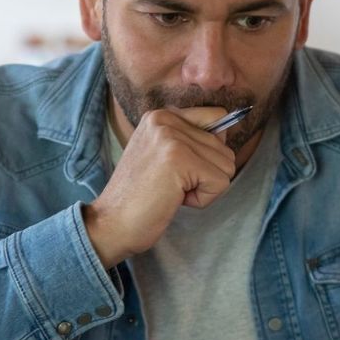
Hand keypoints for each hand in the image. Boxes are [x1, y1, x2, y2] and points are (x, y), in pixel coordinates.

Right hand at [82, 106, 234, 266]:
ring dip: (204, 188)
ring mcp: (171, 137)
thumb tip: (228, 128)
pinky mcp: (179, 159)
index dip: (209, 152)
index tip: (179, 169)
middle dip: (205, 175)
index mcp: (160, 115)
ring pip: (226, 165)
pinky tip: (174, 199)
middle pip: (224, 148)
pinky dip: (202, 199)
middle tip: (170, 185)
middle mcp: (165, 119)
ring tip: (171, 191)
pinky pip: (220, 182)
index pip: (217, 117)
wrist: (111, 223)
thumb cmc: (139, 197)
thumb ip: (190, 138)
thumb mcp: (161, 154)